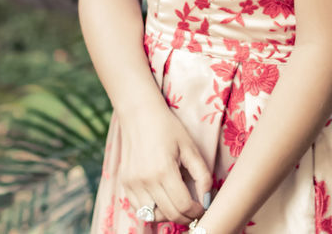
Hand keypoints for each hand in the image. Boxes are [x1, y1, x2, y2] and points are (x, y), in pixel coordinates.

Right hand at [118, 104, 212, 224]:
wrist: (139, 114)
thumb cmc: (167, 128)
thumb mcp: (189, 147)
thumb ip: (202, 175)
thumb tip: (206, 199)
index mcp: (163, 171)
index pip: (183, 206)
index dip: (196, 211)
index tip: (202, 207)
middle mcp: (145, 181)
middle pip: (169, 214)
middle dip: (186, 217)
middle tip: (194, 210)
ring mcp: (132, 183)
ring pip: (152, 216)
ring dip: (168, 215)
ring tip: (177, 205)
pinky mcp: (125, 183)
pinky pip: (139, 208)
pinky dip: (152, 210)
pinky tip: (162, 200)